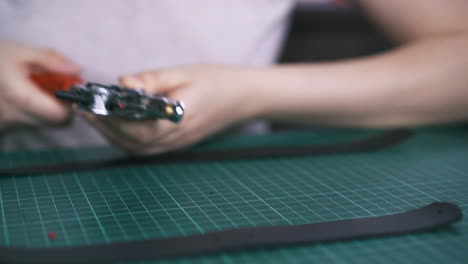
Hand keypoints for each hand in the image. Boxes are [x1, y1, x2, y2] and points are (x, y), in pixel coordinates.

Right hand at [0, 39, 79, 131]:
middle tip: (54, 88)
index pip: (60, 116)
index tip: (68, 90)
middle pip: (55, 123)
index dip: (70, 104)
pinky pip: (29, 124)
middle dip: (61, 106)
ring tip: (35, 90)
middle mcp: (13, 117)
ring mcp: (7, 125)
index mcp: (20, 97)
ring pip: (43, 124)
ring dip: (47, 109)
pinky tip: (24, 97)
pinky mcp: (4, 128)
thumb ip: (51, 60)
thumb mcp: (21, 51)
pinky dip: (33, 113)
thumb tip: (77, 71)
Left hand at [85, 65, 263, 154]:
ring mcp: (177, 145)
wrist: (242, 98)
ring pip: (137, 149)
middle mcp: (176, 138)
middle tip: (86, 112)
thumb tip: (122, 83)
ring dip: (113, 137)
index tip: (92, 106)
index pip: (138, 126)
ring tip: (96, 119)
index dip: (112, 119)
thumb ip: (150, 80)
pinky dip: (126, 141)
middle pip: (133, 142)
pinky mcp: (177, 146)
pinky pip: (146, 149)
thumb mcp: (182, 73)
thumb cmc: (215, 82)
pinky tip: (117, 128)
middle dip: (106, 128)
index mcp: (179, 119)